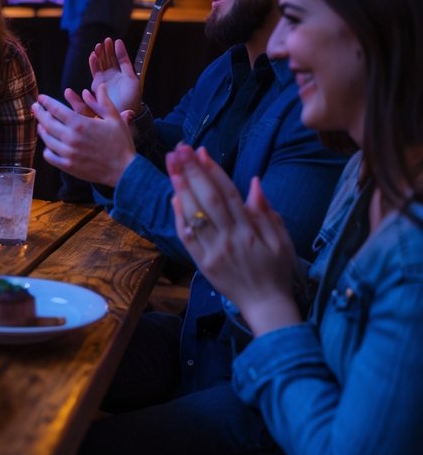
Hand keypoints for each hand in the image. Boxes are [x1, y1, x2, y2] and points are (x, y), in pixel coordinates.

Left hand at [33, 84, 135, 186]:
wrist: (125, 170)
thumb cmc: (121, 143)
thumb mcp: (114, 118)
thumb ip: (103, 101)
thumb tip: (98, 86)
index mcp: (80, 124)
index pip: (55, 109)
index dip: (46, 102)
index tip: (41, 98)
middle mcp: (70, 138)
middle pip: (47, 122)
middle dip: (39, 113)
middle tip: (35, 108)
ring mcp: (67, 153)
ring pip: (46, 138)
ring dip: (41, 129)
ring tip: (41, 125)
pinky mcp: (67, 166)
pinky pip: (49, 156)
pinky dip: (47, 149)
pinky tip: (49, 145)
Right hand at [89, 38, 140, 114]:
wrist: (127, 111)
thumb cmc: (132, 96)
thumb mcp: (132, 76)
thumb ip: (125, 60)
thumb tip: (119, 43)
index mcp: (121, 73)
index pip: (115, 58)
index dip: (113, 49)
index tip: (112, 40)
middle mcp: (111, 76)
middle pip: (106, 60)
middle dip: (105, 50)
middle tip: (105, 41)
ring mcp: (103, 80)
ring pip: (99, 65)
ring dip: (98, 55)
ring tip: (98, 46)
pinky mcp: (97, 85)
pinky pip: (94, 72)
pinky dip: (93, 64)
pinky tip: (93, 56)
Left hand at [168, 145, 300, 335]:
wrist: (266, 305)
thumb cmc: (277, 270)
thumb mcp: (282, 240)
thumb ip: (267, 212)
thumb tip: (254, 182)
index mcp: (250, 231)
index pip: (229, 195)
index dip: (214, 171)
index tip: (202, 151)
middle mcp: (229, 239)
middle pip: (208, 200)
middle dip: (193, 172)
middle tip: (180, 149)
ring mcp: (213, 251)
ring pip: (194, 216)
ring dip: (182, 188)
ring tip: (172, 165)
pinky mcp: (202, 263)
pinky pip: (186, 237)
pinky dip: (179, 216)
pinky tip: (174, 196)